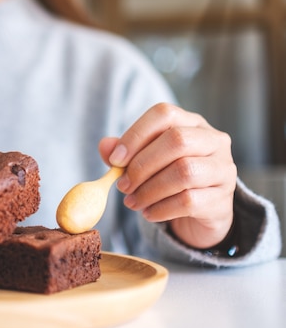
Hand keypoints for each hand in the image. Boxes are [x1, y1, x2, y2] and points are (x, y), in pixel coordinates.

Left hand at [98, 103, 236, 249]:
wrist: (199, 214)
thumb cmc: (168, 179)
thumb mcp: (145, 162)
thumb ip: (124, 154)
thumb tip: (105, 146)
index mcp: (191, 123)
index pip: (164, 114)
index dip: (136, 135)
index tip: (115, 159)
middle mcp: (213, 140)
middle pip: (177, 140)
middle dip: (142, 165)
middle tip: (122, 185)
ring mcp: (223, 169)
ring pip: (184, 172)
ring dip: (149, 190)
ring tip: (132, 202)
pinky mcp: (223, 199)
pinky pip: (189, 201)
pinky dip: (161, 209)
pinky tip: (148, 213)